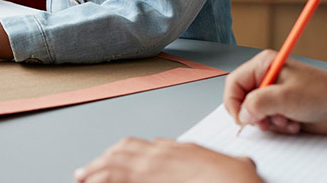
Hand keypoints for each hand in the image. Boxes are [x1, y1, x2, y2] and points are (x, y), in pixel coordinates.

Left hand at [74, 137, 259, 182]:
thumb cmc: (237, 180)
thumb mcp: (238, 167)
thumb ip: (234, 164)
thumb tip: (245, 165)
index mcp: (183, 149)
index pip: (149, 147)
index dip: (132, 154)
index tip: (123, 159)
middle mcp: (163, 154)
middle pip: (125, 151)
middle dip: (108, 158)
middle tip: (93, 167)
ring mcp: (150, 167)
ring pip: (113, 163)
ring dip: (95, 169)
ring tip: (82, 176)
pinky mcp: (143, 181)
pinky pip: (112, 178)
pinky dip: (99, 179)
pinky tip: (89, 182)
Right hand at [224, 50, 326, 134]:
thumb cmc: (324, 94)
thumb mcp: (286, 97)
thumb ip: (257, 104)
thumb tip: (242, 113)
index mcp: (264, 65)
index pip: (234, 83)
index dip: (233, 102)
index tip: (241, 119)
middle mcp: (267, 77)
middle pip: (243, 99)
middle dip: (255, 115)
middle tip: (267, 122)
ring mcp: (275, 93)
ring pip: (255, 113)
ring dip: (269, 122)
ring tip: (286, 121)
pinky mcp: (283, 107)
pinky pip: (268, 120)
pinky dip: (278, 126)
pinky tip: (293, 124)